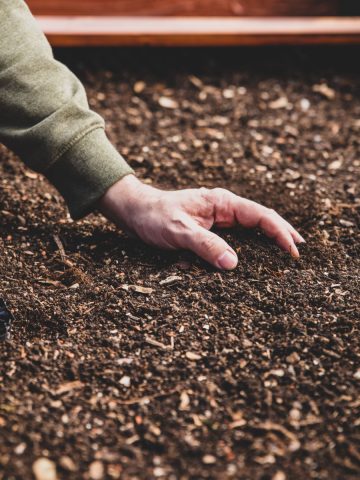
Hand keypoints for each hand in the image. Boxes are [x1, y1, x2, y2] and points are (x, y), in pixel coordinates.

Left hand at [98, 174, 304, 269]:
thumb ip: (205, 245)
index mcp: (222, 203)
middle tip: (299, 251)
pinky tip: (257, 255)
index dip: (279, 232)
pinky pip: (236, 235)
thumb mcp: (178, 231)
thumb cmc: (154, 217)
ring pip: (250, 228)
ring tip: (286, 253)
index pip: (260, 216)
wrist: (135, 212)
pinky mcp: (209, 228)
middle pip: (261, 219)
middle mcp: (223, 208)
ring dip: (268, 238)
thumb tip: (233, 264)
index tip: (292, 251)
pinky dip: (251, 244)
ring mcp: (217, 218)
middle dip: (281, 233)